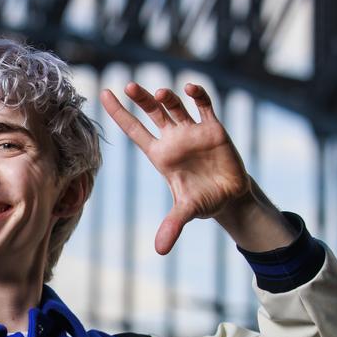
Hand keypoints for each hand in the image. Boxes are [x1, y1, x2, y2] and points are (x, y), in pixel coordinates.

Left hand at [100, 82, 251, 254]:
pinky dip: (197, 95)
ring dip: (168, 98)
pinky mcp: (213, 128)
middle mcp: (173, 139)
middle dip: (141, 99)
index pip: (135, 131)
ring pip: (175, 107)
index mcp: (160, 156)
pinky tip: (190, 88)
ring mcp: (192, 131)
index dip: (119, 114)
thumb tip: (161, 250)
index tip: (105, 93)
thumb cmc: (203, 201)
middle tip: (129, 86)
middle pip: (152, 114)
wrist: (231, 196)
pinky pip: (204, 106)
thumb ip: (173, 226)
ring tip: (161, 94)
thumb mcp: (187, 212)